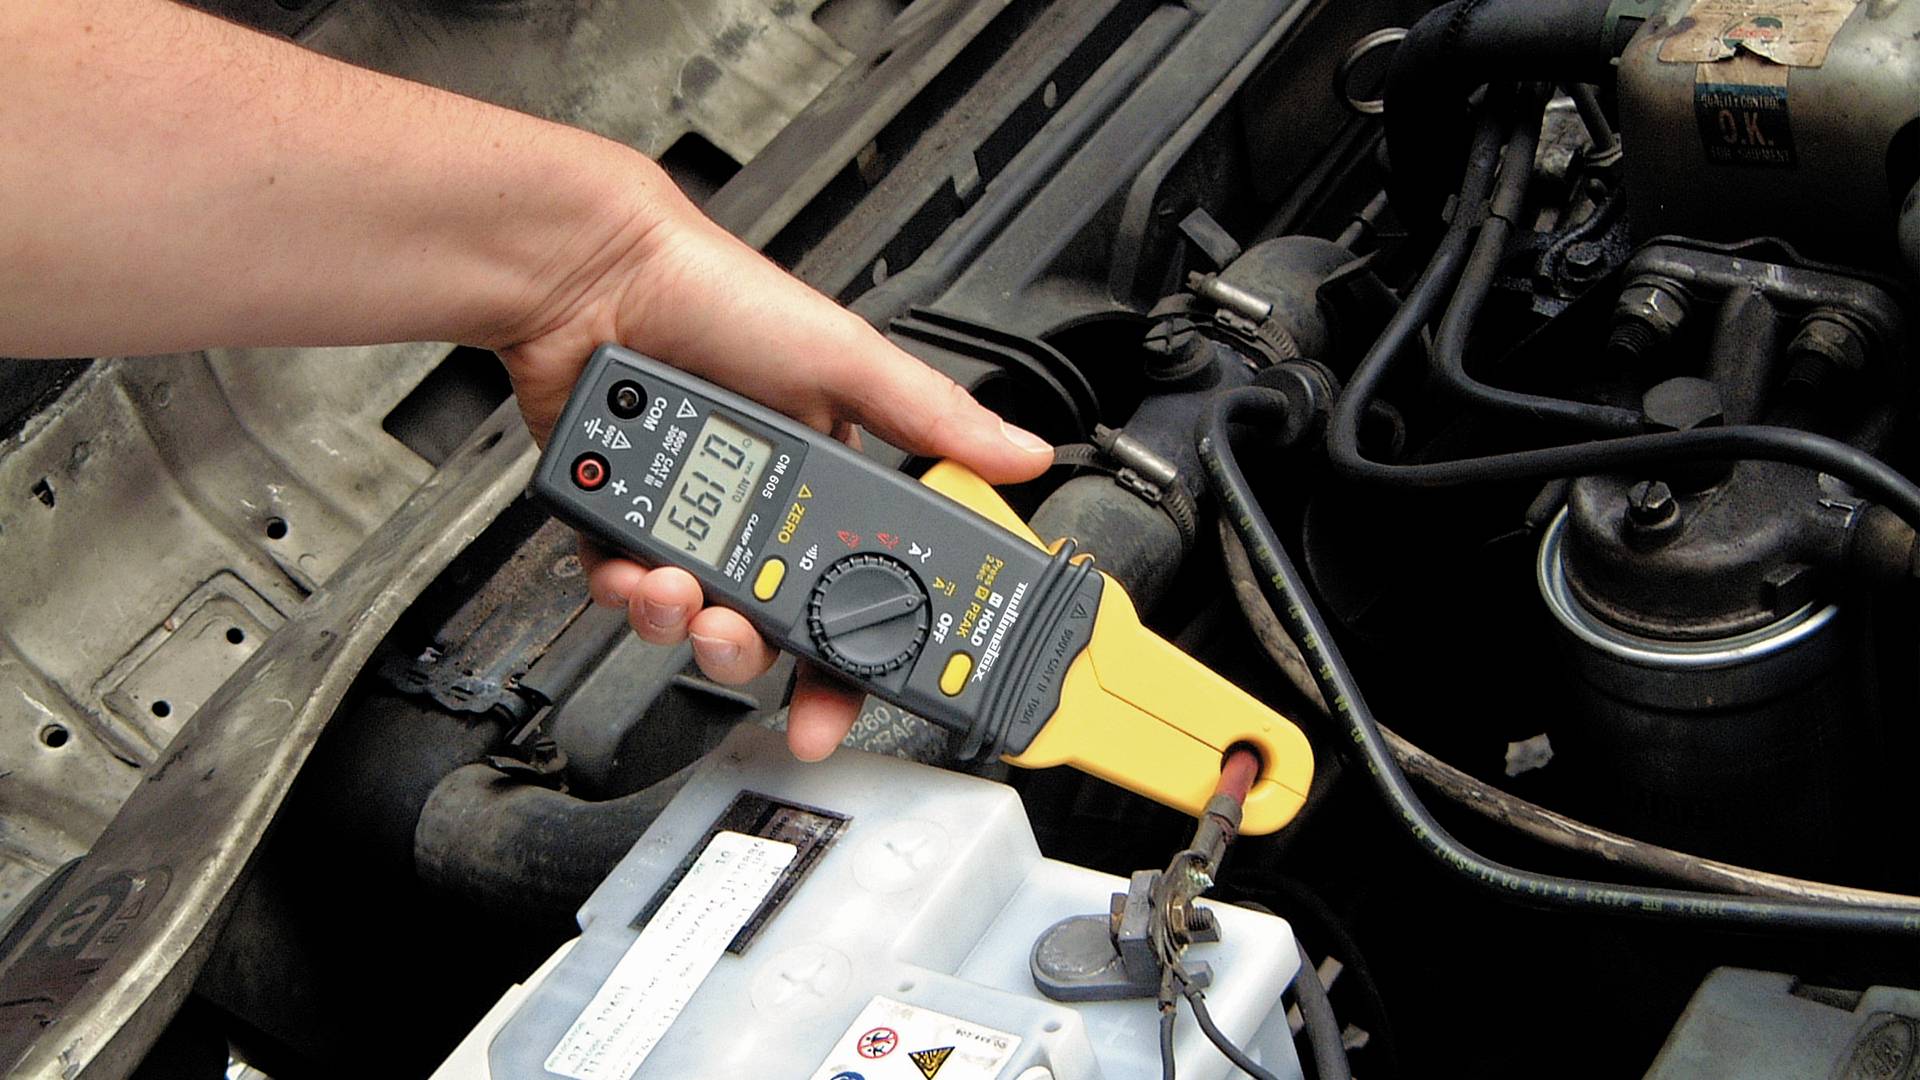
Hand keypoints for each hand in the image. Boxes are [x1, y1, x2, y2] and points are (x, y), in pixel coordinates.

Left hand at [495, 176, 1053, 759]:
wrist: (600, 276)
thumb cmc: (721, 298)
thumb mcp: (847, 362)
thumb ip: (933, 418)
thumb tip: (1023, 452)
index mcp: (821, 479)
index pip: (851, 588)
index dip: (850, 655)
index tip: (838, 703)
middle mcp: (755, 506)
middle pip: (765, 624)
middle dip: (751, 652)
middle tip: (741, 642)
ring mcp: (683, 517)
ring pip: (690, 616)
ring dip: (685, 623)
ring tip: (679, 593)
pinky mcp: (614, 518)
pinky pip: (621, 588)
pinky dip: (625, 593)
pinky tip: (632, 569)